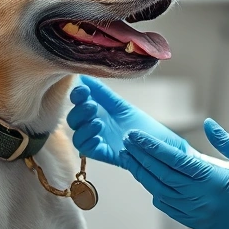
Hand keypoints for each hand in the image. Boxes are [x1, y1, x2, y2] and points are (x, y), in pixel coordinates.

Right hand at [66, 75, 189, 167]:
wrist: (155, 141)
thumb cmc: (138, 122)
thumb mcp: (120, 104)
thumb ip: (102, 92)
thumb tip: (84, 76)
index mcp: (95, 110)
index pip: (77, 102)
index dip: (76, 95)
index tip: (83, 90)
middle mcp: (92, 125)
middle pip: (73, 119)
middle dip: (79, 110)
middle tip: (92, 105)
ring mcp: (97, 139)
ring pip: (76, 136)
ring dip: (83, 127)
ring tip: (99, 121)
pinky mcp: (102, 153)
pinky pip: (87, 150)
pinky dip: (88, 140)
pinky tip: (99, 134)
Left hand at [120, 118, 228, 228]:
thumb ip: (227, 141)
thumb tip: (207, 123)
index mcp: (215, 181)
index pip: (175, 161)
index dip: (152, 148)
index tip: (135, 137)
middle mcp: (203, 200)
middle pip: (162, 177)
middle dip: (142, 158)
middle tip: (127, 143)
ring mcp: (200, 216)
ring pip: (162, 194)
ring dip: (146, 176)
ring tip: (134, 159)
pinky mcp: (202, 225)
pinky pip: (171, 210)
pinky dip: (159, 194)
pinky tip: (153, 183)